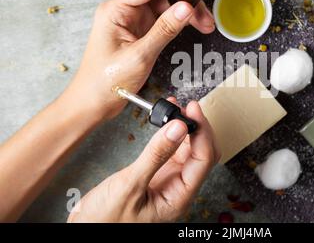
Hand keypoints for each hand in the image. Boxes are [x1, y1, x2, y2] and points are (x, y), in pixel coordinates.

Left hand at [65, 0, 214, 120]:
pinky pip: (164, 19)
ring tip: (206, 23)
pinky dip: (180, 22)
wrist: (94, 102)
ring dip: (187, 11)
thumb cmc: (106, 81)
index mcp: (116, 10)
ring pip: (166, 5)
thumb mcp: (139, 55)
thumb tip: (186, 9)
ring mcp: (133, 21)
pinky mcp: (140, 31)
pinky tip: (194, 25)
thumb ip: (164, 30)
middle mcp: (124, 11)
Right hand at [67, 100, 219, 222]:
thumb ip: (156, 156)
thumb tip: (178, 128)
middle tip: (188, 107)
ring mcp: (168, 182)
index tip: (193, 110)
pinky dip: (172, 136)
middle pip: (202, 154)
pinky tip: (166, 123)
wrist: (86, 232)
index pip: (203, 159)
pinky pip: (172, 153)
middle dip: (198, 128)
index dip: (202, 132)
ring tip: (177, 110)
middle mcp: (178, 190)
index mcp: (178, 198)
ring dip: (186, 130)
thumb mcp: (129, 186)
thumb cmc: (104, 221)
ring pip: (188, 152)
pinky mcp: (156, 176)